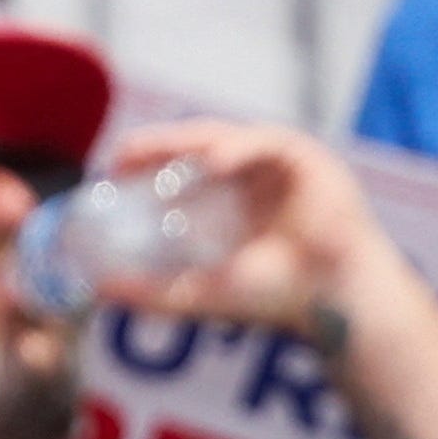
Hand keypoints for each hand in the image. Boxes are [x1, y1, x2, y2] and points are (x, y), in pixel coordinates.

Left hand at [97, 120, 403, 336]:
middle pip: (196, 148)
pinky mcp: (308, 157)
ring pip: (226, 139)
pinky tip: (214, 163)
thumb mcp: (206, 292)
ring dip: (187, 143)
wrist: (336, 299)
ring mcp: (282, 164)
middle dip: (157, 148)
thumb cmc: (282, 297)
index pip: (182, 170)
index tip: (112, 175)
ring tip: (153, 155)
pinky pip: (265, 141)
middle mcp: (255, 177)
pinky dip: (239, 148)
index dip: (147, 166)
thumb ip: (156, 292)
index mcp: (233, 201)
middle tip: (122, 158)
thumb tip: (101, 290)